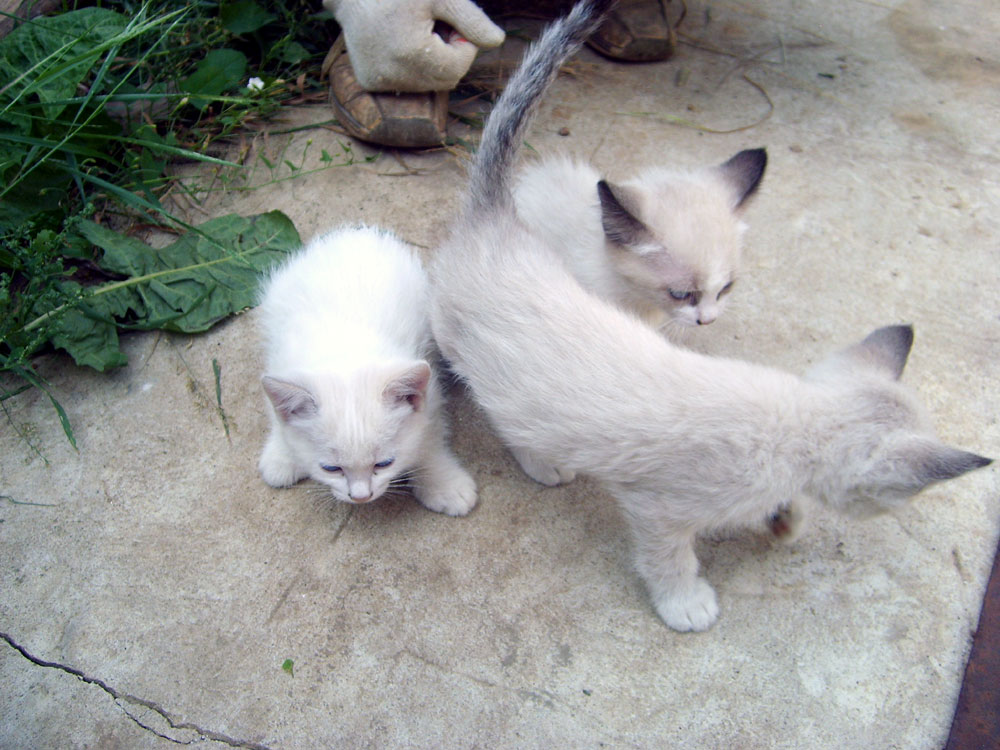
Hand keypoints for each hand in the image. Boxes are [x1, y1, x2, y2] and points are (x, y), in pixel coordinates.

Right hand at [326, 0, 505, 91]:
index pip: (458, 66)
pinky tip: (399, 44)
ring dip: (430, 62)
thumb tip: (498, 41)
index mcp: (412, 53)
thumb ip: (470, 19)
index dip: (463, 45)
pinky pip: (404, 83)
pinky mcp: (370, 83)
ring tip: (416, 32)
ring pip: (426, 84)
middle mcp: (394, 75)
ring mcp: (379, 82)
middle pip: (444, 80)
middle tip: (436, 26)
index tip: (453, 23)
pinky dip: (410, 68)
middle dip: (448, 56)